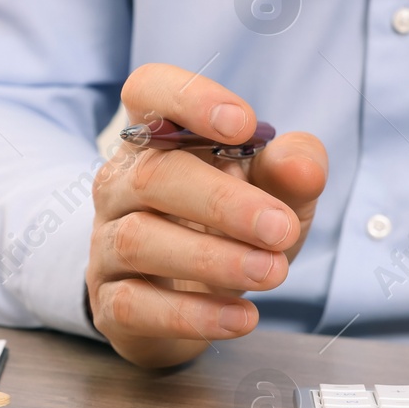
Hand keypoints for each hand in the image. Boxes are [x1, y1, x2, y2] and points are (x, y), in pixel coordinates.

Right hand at [88, 64, 327, 367]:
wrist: (194, 301)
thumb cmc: (232, 229)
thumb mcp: (275, 192)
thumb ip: (293, 169)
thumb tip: (301, 165)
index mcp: (155, 138)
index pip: (148, 90)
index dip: (188, 98)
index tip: (244, 125)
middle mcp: (120, 183)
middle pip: (153, 176)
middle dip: (223, 202)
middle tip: (280, 228)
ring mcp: (107, 243)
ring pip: (140, 240)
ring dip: (212, 259)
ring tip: (273, 273)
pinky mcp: (111, 302)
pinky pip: (136, 304)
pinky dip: (193, 313)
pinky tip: (242, 316)